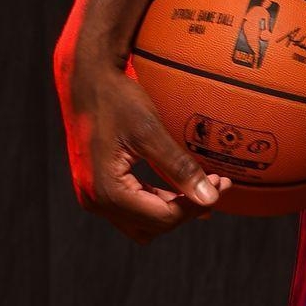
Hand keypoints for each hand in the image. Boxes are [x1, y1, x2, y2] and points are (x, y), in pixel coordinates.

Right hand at [54, 47, 231, 243]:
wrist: (85, 79)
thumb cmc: (115, 99)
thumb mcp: (150, 131)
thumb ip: (179, 167)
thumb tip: (210, 199)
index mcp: (107, 190)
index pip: (163, 217)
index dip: (196, 204)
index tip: (221, 183)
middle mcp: (95, 200)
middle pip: (154, 225)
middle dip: (187, 208)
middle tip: (216, 184)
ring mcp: (93, 195)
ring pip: (142, 222)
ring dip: (172, 208)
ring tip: (202, 185)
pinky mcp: (96, 185)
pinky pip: (132, 207)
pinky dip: (156, 200)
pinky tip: (177, 185)